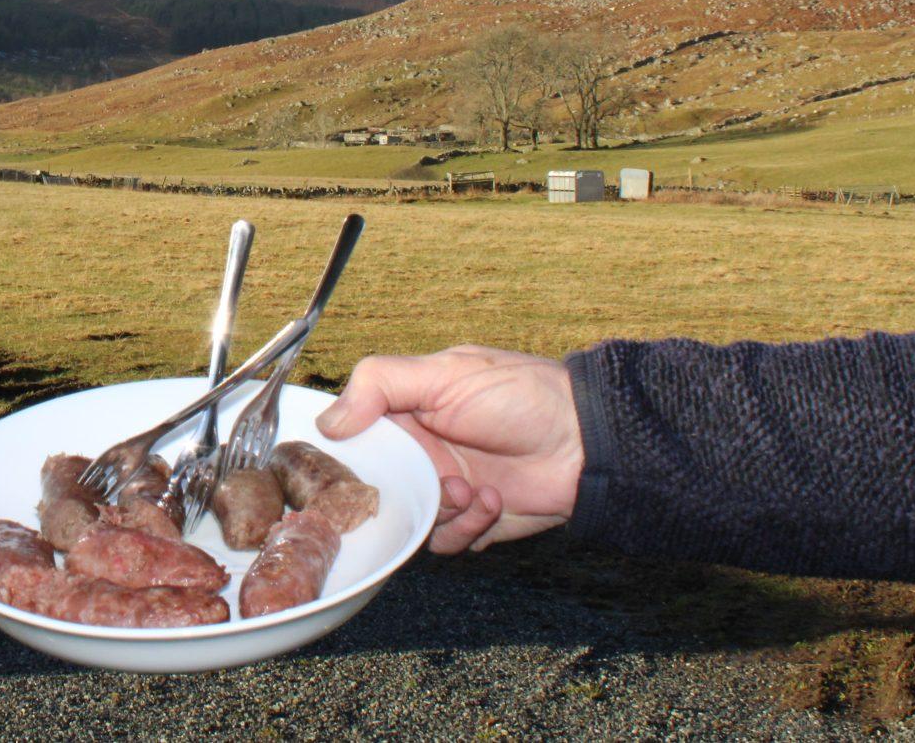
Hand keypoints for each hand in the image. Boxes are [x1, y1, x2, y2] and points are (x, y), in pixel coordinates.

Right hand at [318, 345, 582, 554]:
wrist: (587, 443)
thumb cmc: (521, 395)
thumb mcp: (445, 373)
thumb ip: (380, 384)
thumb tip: (328, 420)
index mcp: (406, 410)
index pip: (353, 435)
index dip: (343, 451)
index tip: (342, 463)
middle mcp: (421, 451)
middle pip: (375, 485)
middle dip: (392, 491)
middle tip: (413, 483)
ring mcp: (444, 488)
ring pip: (409, 518)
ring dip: (437, 509)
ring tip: (468, 488)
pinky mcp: (471, 521)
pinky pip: (445, 541)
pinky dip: (465, 526)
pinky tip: (491, 500)